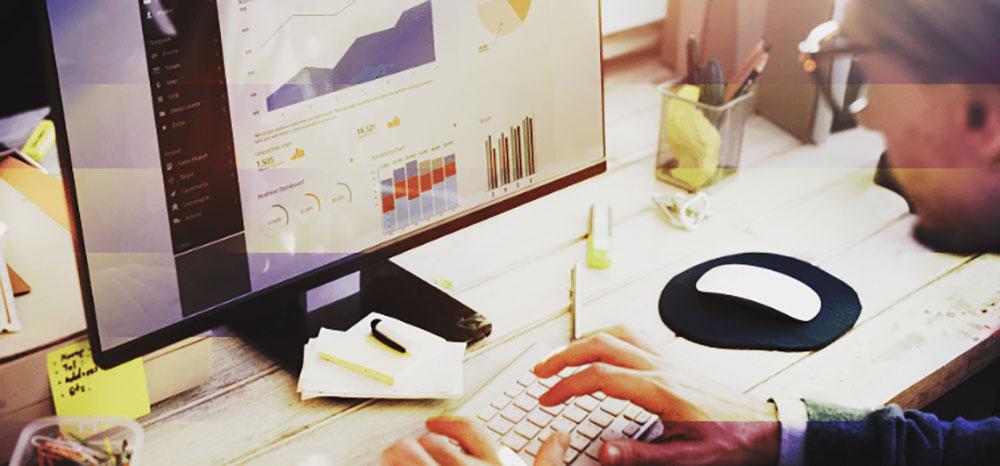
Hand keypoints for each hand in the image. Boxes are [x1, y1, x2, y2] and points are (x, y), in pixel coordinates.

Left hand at [381, 416, 568, 465]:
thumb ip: (549, 460)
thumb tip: (561, 437)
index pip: (469, 429)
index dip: (448, 423)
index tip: (435, 424)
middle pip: (432, 442)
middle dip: (419, 442)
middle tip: (412, 446)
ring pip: (406, 456)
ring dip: (397, 455)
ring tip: (393, 456)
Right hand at [533, 327, 780, 465]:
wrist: (768, 427)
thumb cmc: (733, 441)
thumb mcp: (687, 458)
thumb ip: (642, 455)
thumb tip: (603, 452)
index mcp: (660, 389)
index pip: (600, 376)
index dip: (567, 386)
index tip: (547, 399)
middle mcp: (661, 367)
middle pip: (601, 344)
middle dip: (564, 355)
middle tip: (541, 371)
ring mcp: (668, 360)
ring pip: (617, 334)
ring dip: (583, 341)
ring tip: (562, 357)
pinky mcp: (673, 362)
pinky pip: (633, 337)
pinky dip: (606, 337)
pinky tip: (601, 350)